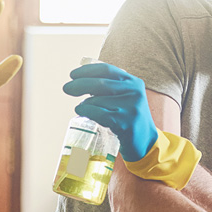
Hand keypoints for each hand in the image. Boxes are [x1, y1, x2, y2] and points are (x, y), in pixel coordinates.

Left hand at [63, 62, 199, 187]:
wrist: (145, 141)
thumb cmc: (128, 117)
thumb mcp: (125, 97)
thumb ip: (110, 86)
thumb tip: (80, 80)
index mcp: (133, 82)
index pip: (107, 70)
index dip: (87, 71)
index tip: (72, 75)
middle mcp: (134, 92)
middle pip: (101, 84)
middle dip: (80, 84)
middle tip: (66, 88)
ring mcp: (131, 108)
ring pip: (98, 101)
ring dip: (84, 104)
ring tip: (81, 107)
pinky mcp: (126, 124)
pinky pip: (99, 114)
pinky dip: (86, 112)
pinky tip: (81, 112)